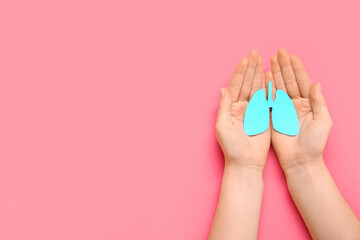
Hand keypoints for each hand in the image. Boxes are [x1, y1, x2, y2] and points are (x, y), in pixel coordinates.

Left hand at [215, 50, 269, 169]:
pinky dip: (269, 88)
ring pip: (257, 89)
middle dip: (251, 69)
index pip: (236, 86)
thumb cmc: (232, 148)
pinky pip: (267, 99)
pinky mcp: (264, 117)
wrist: (246, 163)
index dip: (240, 73)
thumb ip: (224, 107)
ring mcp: (253, 112)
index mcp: (230, 109)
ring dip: (259, 75)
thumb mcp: (223, 126)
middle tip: (255, 54)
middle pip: (246, 84)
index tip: (245, 59)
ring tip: (263, 60)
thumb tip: (223, 89)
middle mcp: (241, 108)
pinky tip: (271, 77)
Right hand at [267, 49, 331, 170]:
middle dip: (283, 66)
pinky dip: (266, 88)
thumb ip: (319, 102)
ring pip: (278, 87)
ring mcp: (283, 109)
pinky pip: (269, 99)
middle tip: (278, 52)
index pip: (302, 81)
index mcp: (308, 103)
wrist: (299, 160)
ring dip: (274, 73)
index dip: (296, 68)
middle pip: (288, 81)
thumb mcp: (322, 121)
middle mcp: (295, 103)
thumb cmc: (314, 143)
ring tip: (270, 60)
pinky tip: (264, 77)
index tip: (291, 56)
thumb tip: (316, 83)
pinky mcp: (273, 116)